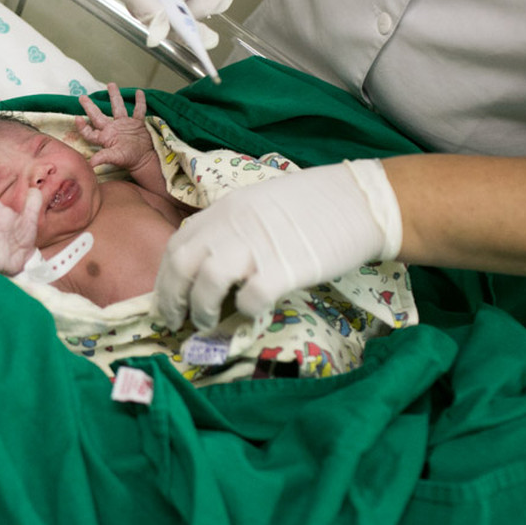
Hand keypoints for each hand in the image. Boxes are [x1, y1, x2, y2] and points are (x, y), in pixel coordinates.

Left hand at [75, 83, 152, 169]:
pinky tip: (139, 92)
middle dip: (90, 106)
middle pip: (98, 115)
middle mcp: (112, 129)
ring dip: (114, 96)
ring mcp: (124, 124)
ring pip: (118, 107)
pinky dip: (140, 102)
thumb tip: (89, 165)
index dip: (82, 126)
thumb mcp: (114, 158)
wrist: (144, 159)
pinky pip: (138, 110)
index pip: (90, 131)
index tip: (77, 117)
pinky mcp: (136, 123)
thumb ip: (102, 158)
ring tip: (111, 84)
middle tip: (82, 97)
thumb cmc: (128, 159)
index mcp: (105, 137)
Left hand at [154, 160, 402, 331]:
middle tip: (176, 321)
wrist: (360, 201)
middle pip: (182, 265)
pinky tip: (251, 314)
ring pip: (208, 283)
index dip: (165, 278)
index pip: (176, 246)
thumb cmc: (312, 206)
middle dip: (171, 299)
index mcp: (224, 210)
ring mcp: (257, 246)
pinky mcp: (284, 268)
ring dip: (201, 310)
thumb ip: (229, 230)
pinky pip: (251, 298)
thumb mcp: (257, 207)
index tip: (166, 300)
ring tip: (208, 323)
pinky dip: (245, 312)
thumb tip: (206, 266)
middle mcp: (232, 226)